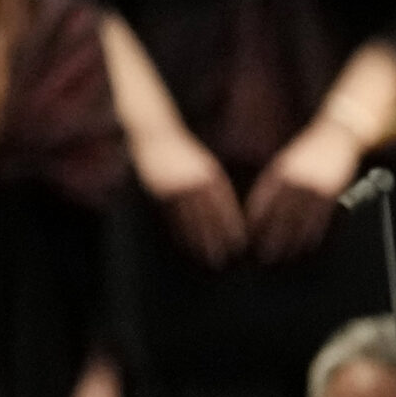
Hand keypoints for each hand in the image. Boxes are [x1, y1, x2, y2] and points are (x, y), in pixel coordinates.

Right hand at [133, 125, 246, 267]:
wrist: (157, 137)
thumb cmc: (185, 154)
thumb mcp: (205, 166)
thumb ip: (214, 186)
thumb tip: (227, 211)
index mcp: (210, 174)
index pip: (224, 205)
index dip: (231, 226)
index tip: (238, 243)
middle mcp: (194, 182)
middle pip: (208, 215)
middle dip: (216, 238)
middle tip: (224, 258)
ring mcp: (176, 187)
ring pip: (190, 219)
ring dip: (198, 240)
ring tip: (207, 257)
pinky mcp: (160, 192)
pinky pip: (172, 217)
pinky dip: (180, 232)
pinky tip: (186, 245)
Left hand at [244, 118, 360, 263]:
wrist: (338, 134)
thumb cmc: (311, 151)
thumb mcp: (287, 163)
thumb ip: (274, 184)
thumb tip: (260, 210)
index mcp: (278, 172)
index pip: (261, 202)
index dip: (255, 224)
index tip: (250, 240)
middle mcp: (293, 180)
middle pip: (278, 216)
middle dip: (271, 238)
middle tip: (265, 257)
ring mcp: (313, 187)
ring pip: (299, 221)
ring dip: (292, 242)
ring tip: (286, 257)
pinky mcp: (331, 192)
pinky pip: (321, 218)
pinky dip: (314, 234)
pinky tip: (309, 245)